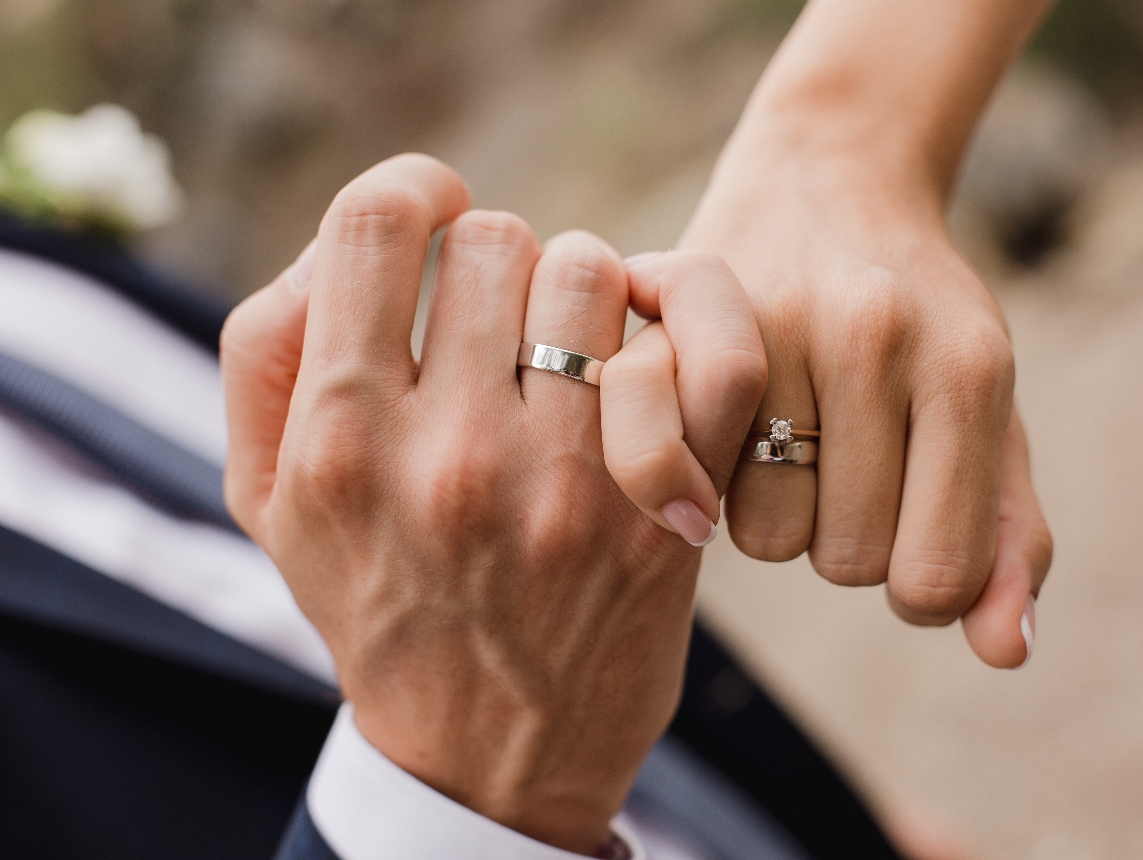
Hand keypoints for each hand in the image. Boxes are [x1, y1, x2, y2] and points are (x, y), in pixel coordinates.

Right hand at [219, 155, 763, 852]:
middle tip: (504, 327)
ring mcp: (566, 486)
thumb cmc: (376, 603)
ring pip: (598, 274)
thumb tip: (343, 245)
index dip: (416, 191)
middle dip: (502, 267)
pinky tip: (657, 356)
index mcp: (340, 441)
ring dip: (588, 296)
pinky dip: (696, 327)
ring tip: (572, 354)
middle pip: (501, 239)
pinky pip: (707, 353)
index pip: (377, 221)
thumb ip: (267, 350)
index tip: (438, 219)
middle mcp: (451, 455)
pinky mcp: (658, 514)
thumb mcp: (267, 500)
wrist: (482, 756)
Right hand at [681, 134, 1050, 668]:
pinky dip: (710, 482)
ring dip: (780, 517)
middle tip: (849, 472)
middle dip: (850, 541)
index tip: (912, 531)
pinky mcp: (687, 322)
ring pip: (767, 535)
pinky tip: (726, 439)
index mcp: (968, 367)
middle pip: (848, 560)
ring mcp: (773, 323)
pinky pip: (691, 477)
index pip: (936, 578)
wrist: (828, 179)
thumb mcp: (989, 416)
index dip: (922, 583)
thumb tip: (1008, 652)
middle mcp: (873, 337)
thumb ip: (1009, 536)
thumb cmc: (921, 321)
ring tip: (788, 448)